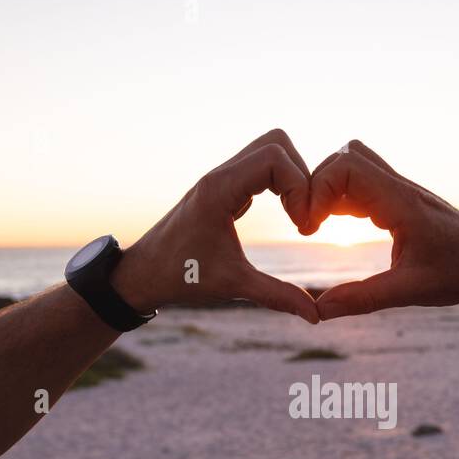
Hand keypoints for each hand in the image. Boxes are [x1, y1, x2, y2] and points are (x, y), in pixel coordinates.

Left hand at [111, 130, 318, 322]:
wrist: (143, 274)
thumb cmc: (181, 277)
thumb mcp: (233, 286)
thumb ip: (277, 296)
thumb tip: (316, 316)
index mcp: (220, 189)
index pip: (275, 158)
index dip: (300, 187)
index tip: (303, 226)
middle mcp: (221, 175)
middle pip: (276, 142)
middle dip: (302, 175)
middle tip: (304, 216)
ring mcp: (223, 179)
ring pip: (270, 151)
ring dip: (293, 179)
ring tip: (297, 217)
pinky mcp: (225, 189)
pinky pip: (261, 169)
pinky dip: (281, 186)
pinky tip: (286, 217)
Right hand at [302, 140, 458, 318]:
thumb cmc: (458, 274)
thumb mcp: (411, 292)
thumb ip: (364, 299)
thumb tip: (320, 310)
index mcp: (402, 203)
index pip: (348, 167)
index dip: (318, 190)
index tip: (311, 227)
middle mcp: (400, 187)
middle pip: (345, 158)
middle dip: (317, 186)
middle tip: (310, 226)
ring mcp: (399, 189)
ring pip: (352, 164)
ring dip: (329, 188)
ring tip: (318, 224)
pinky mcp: (398, 198)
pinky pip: (361, 181)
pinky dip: (340, 196)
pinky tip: (334, 224)